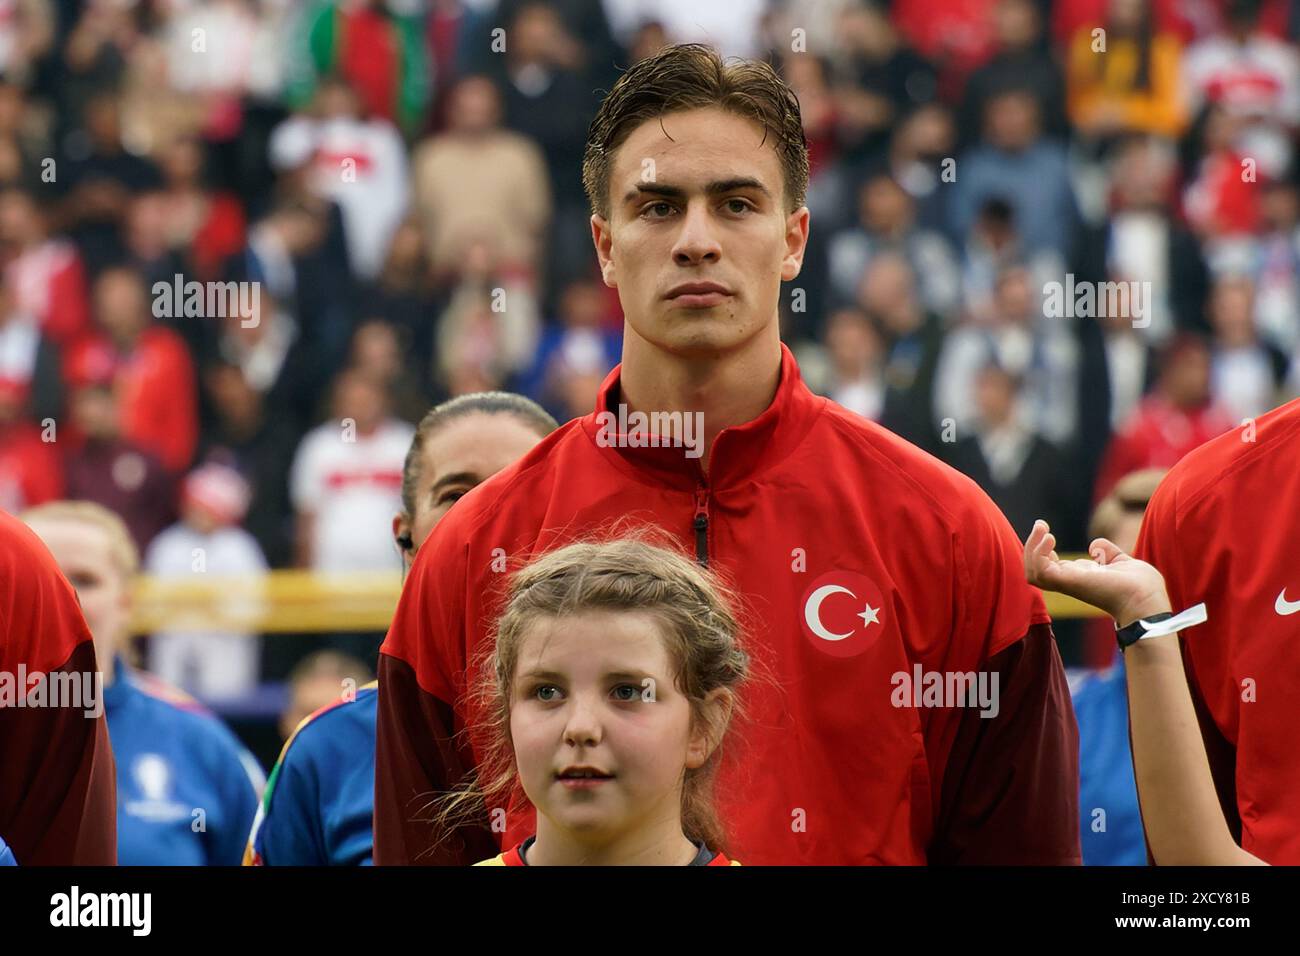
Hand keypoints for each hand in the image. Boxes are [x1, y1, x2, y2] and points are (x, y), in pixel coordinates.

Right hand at [1024, 519, 1171, 626]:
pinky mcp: (1066, 582)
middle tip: (1040, 524)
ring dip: (1031, 547)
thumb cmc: (1141, 588)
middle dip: (1031, 545)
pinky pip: (1039, 570)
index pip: (1048, 566)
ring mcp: (1066, 583)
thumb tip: (1095, 545)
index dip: (1042, 549)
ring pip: (1031, 571)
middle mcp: (1069, 581)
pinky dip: (1038, 552)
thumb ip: (1108, 553)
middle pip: (1033, 570)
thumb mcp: (1122, 562)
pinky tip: (1050, 538)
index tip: (1047, 531)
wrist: (1147, 600)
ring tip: (1043, 529)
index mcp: (1079, 578)